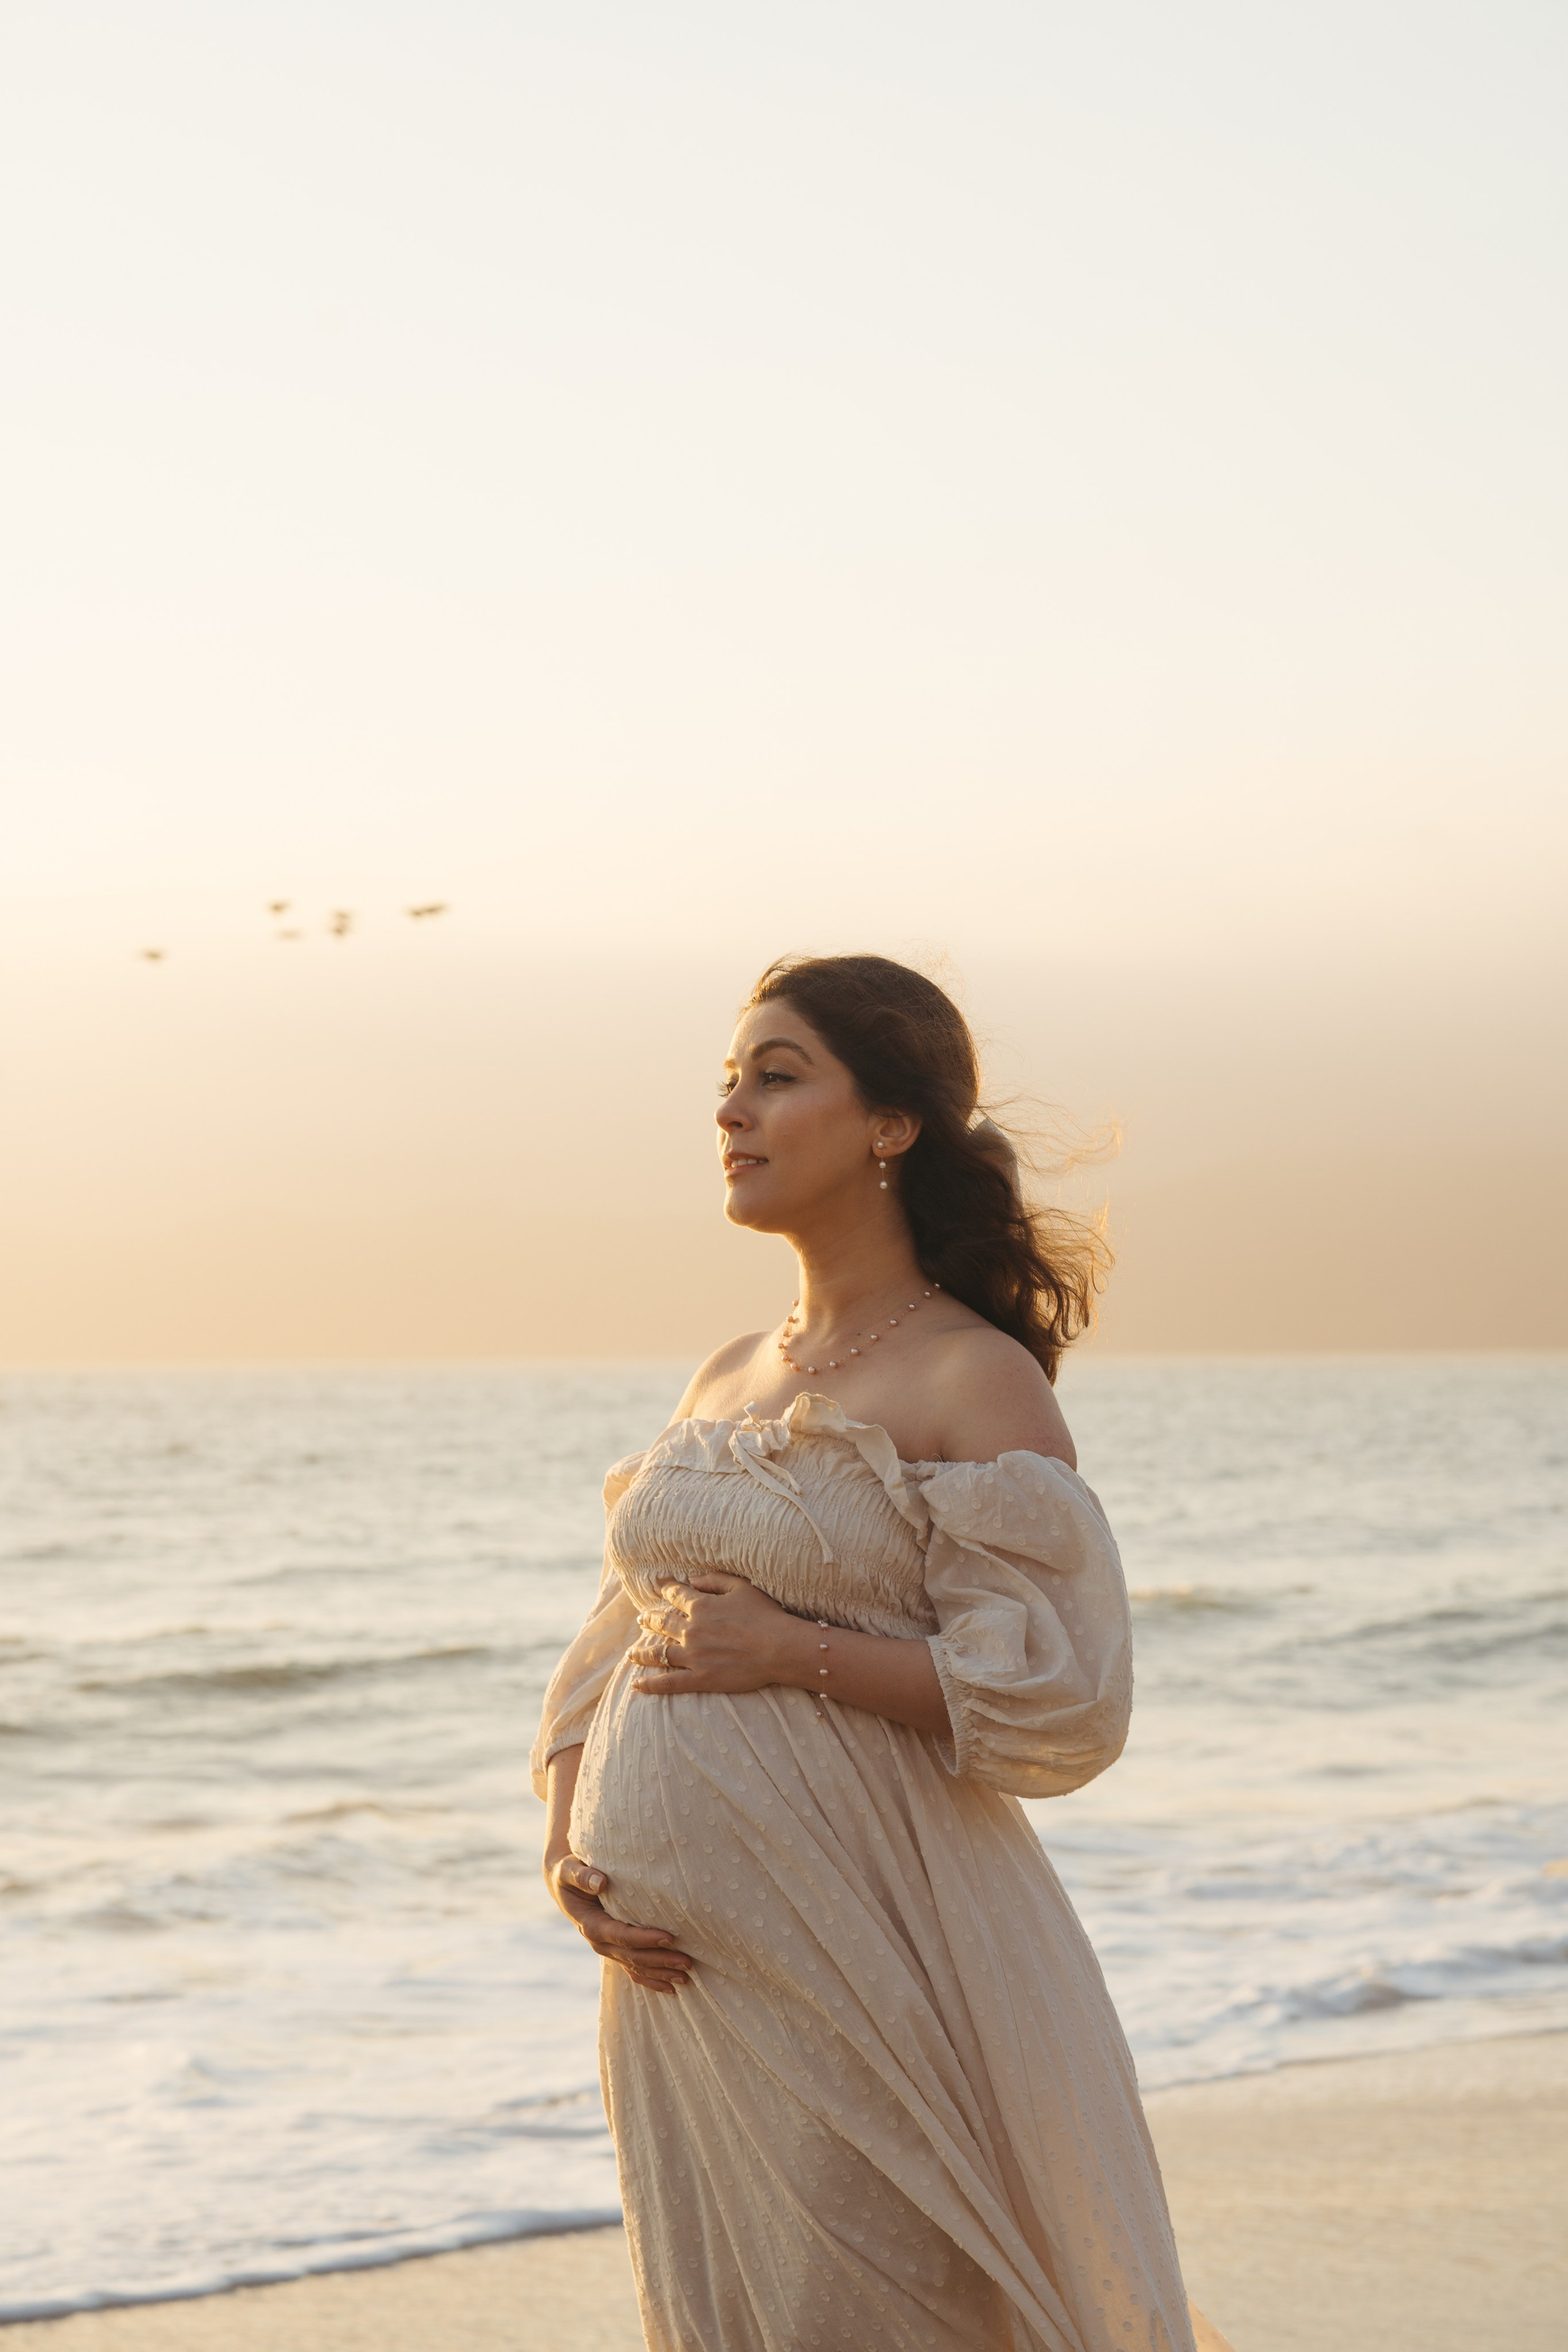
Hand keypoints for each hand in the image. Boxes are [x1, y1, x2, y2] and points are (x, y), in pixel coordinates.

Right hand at [544, 1850, 694, 1993]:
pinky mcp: (615, 1950)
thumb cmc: (569, 1873)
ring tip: (686, 1977)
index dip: (646, 1939)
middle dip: (661, 1960)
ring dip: (660, 1974)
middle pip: (633, 1956)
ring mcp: (608, 1949)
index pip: (622, 1936)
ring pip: (636, 1967)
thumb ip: (582, 1876)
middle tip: (687, 1962)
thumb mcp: (569, 1870)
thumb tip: (601, 1882)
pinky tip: (670, 1988)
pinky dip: (651, 1980)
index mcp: (591, 1925)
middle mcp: (600, 1942)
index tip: (669, 1938)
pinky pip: (633, 1970)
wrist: (564, 1885)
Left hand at [628, 1573, 808, 1696]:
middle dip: (650, 1620)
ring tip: (632, 1653)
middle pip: (662, 1623)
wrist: (779, 1648)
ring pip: (659, 1653)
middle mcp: (692, 1630)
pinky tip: (636, 1685)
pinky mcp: (700, 1678)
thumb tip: (692, 1579)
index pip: (676, 1595)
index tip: (659, 1584)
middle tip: (642, 1619)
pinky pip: (669, 1683)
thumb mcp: (741, 1587)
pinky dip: (651, 1684)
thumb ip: (714, 1580)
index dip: (667, 1588)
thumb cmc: (765, 1615)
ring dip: (642, 1652)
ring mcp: (694, 1656)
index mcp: (701, 1606)